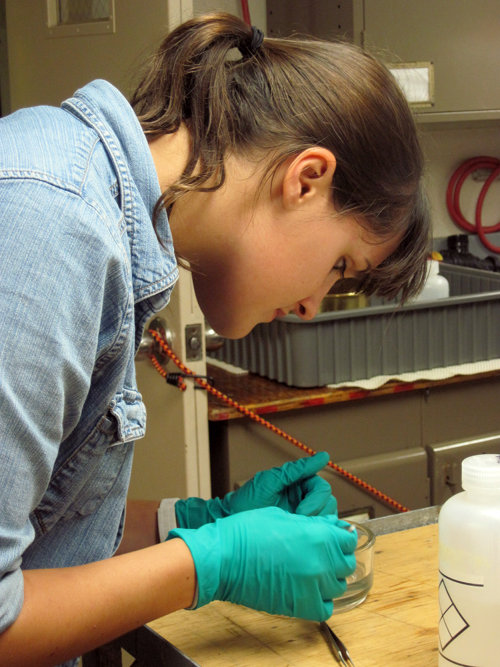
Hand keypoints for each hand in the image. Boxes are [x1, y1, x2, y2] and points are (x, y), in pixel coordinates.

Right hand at [168, 507, 356, 620]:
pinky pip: (324, 607)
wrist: (223, 558)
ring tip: (313, 570)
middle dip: (337, 556)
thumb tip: (330, 526)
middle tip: (323, 551)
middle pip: (346, 563)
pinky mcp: (300, 605)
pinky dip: (321, 599)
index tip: (336, 536)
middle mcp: (320, 562)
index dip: (341, 536)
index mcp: (318, 536)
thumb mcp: (283, 516)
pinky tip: (308, 589)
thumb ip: (312, 523)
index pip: (348, 539)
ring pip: (338, 586)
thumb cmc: (246, 532)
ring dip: (330, 577)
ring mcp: (311, 586)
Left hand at [175, 452, 336, 528]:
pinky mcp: (298, 531)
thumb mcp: (271, 481)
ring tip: (295, 530)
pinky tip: (297, 537)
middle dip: (315, 514)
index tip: (300, 512)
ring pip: (325, 519)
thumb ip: (297, 470)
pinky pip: (315, 532)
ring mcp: (302, 515)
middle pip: (328, 503)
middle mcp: (303, 497)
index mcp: (299, 483)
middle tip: (297, 523)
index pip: (322, 488)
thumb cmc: (246, 500)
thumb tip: (323, 456)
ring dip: (314, 526)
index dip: (315, 501)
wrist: (230, 522)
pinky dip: (311, 535)